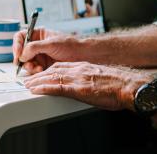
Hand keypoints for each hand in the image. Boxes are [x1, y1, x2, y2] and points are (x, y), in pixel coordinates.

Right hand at [13, 28, 81, 73]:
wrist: (82, 56)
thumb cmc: (70, 45)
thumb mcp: (51, 43)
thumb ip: (34, 47)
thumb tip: (22, 54)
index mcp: (38, 35)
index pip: (20, 37)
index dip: (17, 45)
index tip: (18, 53)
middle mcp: (37, 45)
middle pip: (21, 52)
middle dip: (23, 58)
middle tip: (26, 63)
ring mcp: (39, 56)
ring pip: (26, 62)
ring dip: (29, 66)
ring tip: (37, 68)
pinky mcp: (43, 66)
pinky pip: (33, 70)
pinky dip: (34, 71)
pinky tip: (41, 70)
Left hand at [22, 62, 152, 110]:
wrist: (129, 86)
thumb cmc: (120, 85)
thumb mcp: (102, 77)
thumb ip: (91, 79)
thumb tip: (89, 86)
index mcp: (85, 67)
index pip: (62, 66)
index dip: (49, 70)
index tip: (41, 73)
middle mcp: (79, 70)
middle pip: (54, 70)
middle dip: (40, 75)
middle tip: (29, 79)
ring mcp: (78, 79)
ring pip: (52, 77)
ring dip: (37, 81)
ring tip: (28, 85)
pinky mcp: (79, 89)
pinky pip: (57, 87)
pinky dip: (44, 88)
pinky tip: (36, 90)